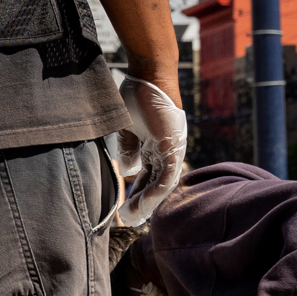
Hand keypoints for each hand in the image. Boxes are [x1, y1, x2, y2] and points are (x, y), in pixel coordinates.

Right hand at [115, 75, 187, 227]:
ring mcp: (172, 150)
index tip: (123, 208)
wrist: (149, 75)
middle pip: (155, 184)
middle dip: (141, 204)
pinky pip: (166, 177)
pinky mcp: (173, 147)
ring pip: (162, 185)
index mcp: (155, 146)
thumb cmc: (137, 96)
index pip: (147, 176)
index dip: (136, 193)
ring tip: (132, 218)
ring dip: (147, 204)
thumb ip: (128, 149)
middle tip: (128, 220)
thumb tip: (127, 171)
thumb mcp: (126, 128)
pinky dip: (155, 192)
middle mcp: (166, 151)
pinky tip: (143, 205)